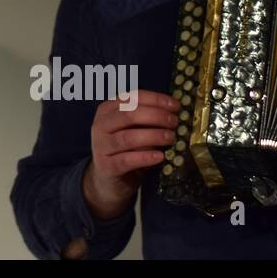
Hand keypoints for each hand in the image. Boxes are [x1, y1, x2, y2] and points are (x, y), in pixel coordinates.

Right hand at [83, 90, 180, 220]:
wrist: (108, 179)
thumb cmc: (125, 149)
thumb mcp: (132, 130)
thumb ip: (146, 120)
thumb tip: (174, 112)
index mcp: (107, 110)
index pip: (132, 98)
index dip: (156, 99)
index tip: (176, 106)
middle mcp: (101, 125)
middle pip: (129, 115)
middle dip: (156, 116)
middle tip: (174, 123)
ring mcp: (101, 146)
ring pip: (128, 137)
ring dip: (153, 136)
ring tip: (171, 138)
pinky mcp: (106, 166)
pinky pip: (127, 160)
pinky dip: (145, 157)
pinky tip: (160, 156)